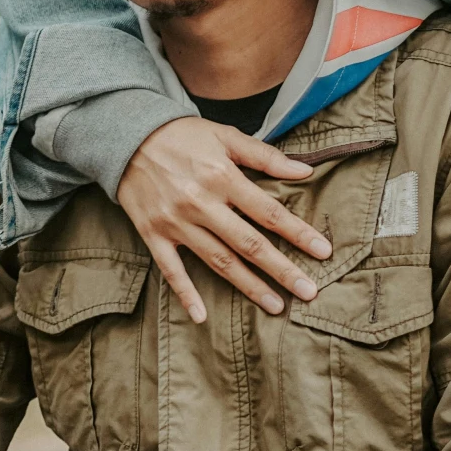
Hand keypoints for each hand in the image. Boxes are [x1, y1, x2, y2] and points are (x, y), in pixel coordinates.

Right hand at [117, 116, 332, 321]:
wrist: (127, 136)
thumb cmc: (182, 135)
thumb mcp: (225, 135)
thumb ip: (264, 155)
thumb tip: (303, 171)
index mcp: (222, 177)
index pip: (268, 212)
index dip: (298, 233)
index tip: (323, 251)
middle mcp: (201, 203)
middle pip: (248, 244)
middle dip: (282, 270)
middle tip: (309, 292)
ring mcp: (176, 223)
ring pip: (218, 261)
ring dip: (249, 286)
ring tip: (276, 306)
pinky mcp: (153, 235)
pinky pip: (171, 270)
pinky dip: (185, 294)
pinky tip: (202, 316)